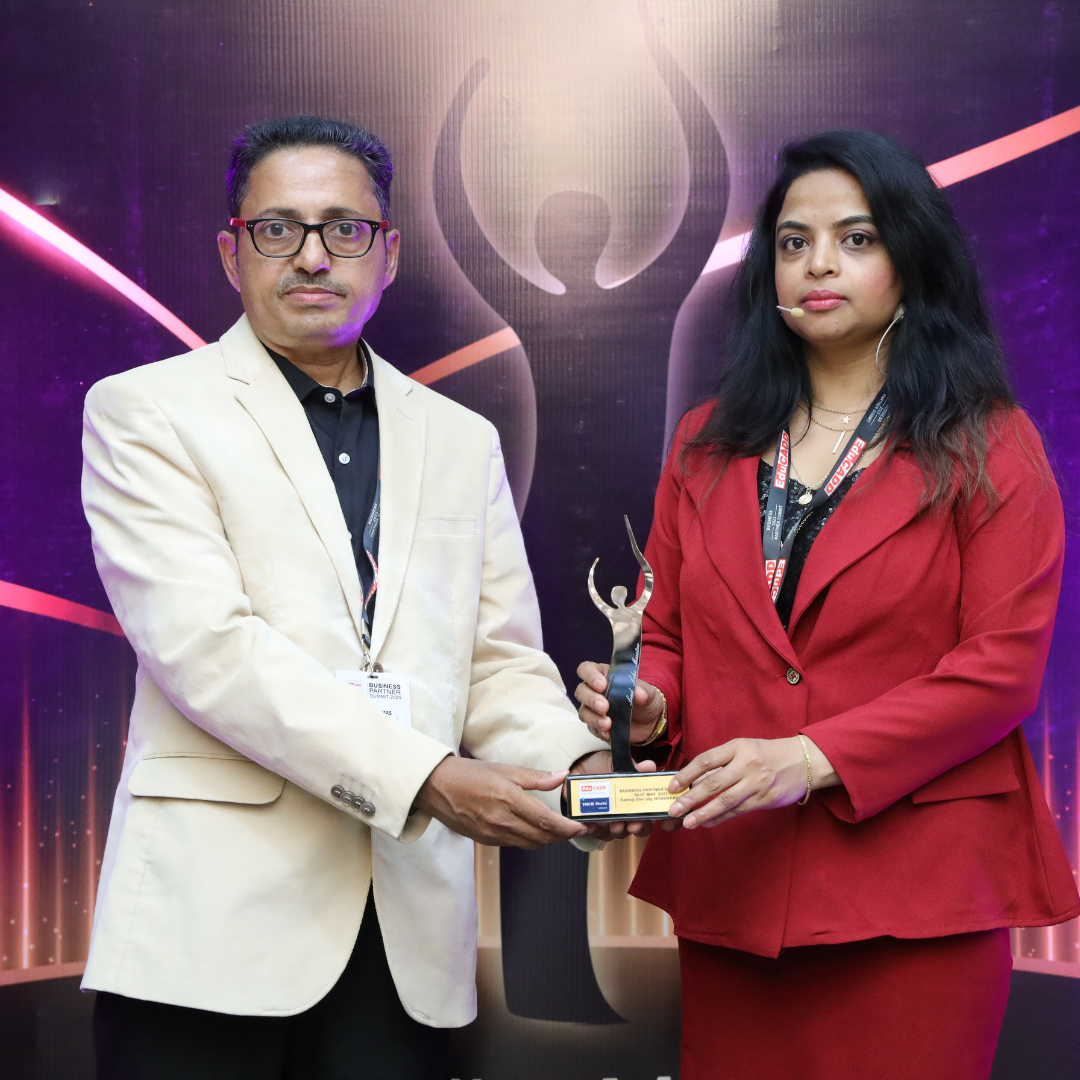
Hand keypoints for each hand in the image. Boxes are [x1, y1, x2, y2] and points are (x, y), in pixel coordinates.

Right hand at [414, 756, 586, 847]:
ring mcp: (492, 834)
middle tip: (577, 829)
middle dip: (562, 836)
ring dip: (548, 840)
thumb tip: (561, 777)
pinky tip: (536, 831)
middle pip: (541, 837)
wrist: (435, 787)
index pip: (545, 820)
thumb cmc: (468, 774)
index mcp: (507, 799)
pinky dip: (531, 840)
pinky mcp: (485, 840)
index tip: (581, 826)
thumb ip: (535, 778)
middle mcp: (500, 821)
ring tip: (561, 831)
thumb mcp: (504, 769)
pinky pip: (515, 844)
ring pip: (529, 844)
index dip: (566, 827)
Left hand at [568, 750, 677, 839]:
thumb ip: (632, 767)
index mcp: (640, 797)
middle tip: (634, 825)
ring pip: (622, 833)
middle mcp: (631, 812)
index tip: (665, 820)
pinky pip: (600, 834)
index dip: (668, 820)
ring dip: (619, 830)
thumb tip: (649, 766)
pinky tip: (592, 824)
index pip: (660, 813)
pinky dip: (597, 830)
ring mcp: (615, 820)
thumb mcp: (616, 762)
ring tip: (614, 823)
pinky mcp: (598, 825)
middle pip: (644, 827)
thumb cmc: (601, 765)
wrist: (577, 767)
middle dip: (640, 827)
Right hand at [574, 661, 664, 743]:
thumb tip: (638, 692)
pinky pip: (592, 728)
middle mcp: (594, 691)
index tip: (602, 685)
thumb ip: (644, 692)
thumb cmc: (646, 701)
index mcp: (604, 675)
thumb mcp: (650, 694)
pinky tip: (609, 733)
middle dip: (591, 699)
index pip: (586, 669)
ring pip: (583, 711)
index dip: (590, 675)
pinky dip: (599, 730)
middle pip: (581, 691)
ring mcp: (593, 709)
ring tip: (608, 724)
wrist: (651, 723)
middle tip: (605, 706)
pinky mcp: (596, 726)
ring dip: (594, 718)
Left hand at [667, 735, 837, 828]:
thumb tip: (694, 780)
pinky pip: (739, 810)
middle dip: (690, 798)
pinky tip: (707, 823)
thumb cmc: (767, 753)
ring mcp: (757, 783)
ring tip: (687, 822)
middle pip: (713, 783)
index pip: (706, 760)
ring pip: (725, 801)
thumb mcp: (744, 748)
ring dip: (704, 813)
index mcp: (738, 747)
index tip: (672, 786)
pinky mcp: (765, 799)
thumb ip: (721, 762)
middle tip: (674, 809)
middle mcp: (747, 764)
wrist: (804, 761)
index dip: (686, 774)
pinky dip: (721, 818)